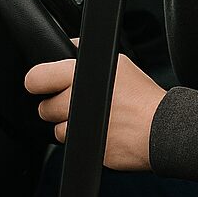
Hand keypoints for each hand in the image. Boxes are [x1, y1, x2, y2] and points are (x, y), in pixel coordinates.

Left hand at [24, 48, 165, 171]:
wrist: (161, 128)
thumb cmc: (142, 96)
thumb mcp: (119, 63)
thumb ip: (85, 55)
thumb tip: (65, 48)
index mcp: (80, 75)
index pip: (36, 78)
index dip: (39, 82)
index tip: (44, 84)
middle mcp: (75, 102)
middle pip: (45, 108)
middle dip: (59, 107)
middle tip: (80, 103)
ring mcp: (78, 128)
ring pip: (57, 130)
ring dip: (70, 126)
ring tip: (95, 119)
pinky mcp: (84, 148)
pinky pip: (73, 146)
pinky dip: (82, 141)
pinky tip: (101, 132)